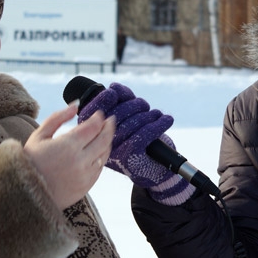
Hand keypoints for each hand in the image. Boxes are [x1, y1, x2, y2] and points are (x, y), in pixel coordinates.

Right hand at [24, 102, 113, 209]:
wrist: (25, 193)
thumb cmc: (29, 162)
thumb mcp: (38, 136)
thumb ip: (57, 118)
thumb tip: (75, 106)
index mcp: (68, 146)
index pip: (93, 127)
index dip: (99, 118)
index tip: (99, 113)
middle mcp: (80, 161)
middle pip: (104, 139)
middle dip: (109, 127)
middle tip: (110, 121)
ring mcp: (85, 175)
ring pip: (104, 155)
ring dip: (107, 143)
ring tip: (104, 135)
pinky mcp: (86, 187)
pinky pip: (99, 169)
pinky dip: (101, 158)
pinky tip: (97, 152)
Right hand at [77, 83, 192, 205]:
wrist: (156, 170)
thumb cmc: (142, 142)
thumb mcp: (129, 119)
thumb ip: (121, 102)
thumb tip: (114, 87)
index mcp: (96, 134)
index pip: (91, 113)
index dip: (102, 99)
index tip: (113, 92)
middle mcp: (101, 145)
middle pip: (114, 115)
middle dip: (132, 105)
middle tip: (144, 105)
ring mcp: (115, 152)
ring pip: (131, 124)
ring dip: (148, 115)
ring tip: (157, 114)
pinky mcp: (130, 158)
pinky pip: (143, 134)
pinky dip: (158, 124)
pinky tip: (166, 120)